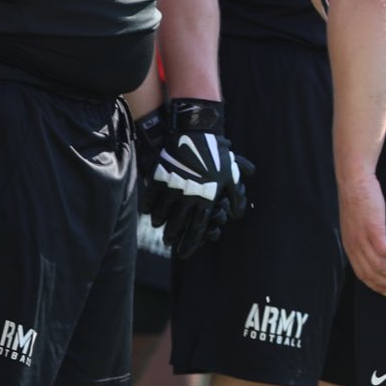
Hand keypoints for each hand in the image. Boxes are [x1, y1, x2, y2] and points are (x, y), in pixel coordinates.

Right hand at [140, 98, 251, 256]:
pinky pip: (153, 195)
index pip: (197, 227)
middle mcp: (188, 196)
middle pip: (178, 222)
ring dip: (161, 222)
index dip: (191, 241)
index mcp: (205, 198)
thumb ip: (234, 197)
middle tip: (169, 243)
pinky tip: (148, 212)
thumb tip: (236, 215)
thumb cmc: (215, 154)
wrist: (194, 132)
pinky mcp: (160, 175)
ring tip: (159, 227)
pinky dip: (150, 205)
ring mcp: (172, 186)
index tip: (184, 252)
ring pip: (163, 211)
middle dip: (173, 235)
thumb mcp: (230, 175)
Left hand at [339, 169, 385, 293]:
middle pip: (371, 274)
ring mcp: (363, 238)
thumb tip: (372, 249)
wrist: (354, 181)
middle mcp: (354, 245)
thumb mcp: (355, 224)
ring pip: (379, 266)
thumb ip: (360, 238)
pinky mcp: (373, 230)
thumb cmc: (358, 200)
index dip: (375, 285)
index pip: (361, 274)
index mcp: (349, 245)